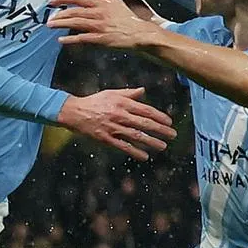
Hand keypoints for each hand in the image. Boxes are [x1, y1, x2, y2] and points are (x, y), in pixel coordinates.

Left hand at [49, 0, 162, 49]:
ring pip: (76, 23)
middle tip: (49, 17)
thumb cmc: (127, 17)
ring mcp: (99, 26)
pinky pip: (83, 38)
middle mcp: (98, 13)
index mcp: (101, 3)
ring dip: (62, 24)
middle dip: (60, 14)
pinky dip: (71, 39)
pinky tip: (61, 40)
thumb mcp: (115, 1)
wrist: (138, 32)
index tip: (52, 1)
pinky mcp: (101, 38)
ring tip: (50, 26)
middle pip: (75, 11)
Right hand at [57, 87, 175, 161]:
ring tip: (163, 146)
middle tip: (173, 135)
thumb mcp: (112, 93)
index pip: (145, 110)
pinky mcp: (105, 138)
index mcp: (122, 103)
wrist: (74, 112)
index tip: (169, 122)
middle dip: (160, 130)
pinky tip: (145, 156)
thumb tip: (143, 90)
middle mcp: (119, 115)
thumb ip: (129, 93)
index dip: (159, 116)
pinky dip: (135, 152)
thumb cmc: (94, 101)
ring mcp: (113, 127)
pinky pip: (123, 146)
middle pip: (144, 123)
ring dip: (151, 142)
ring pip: (136, 136)